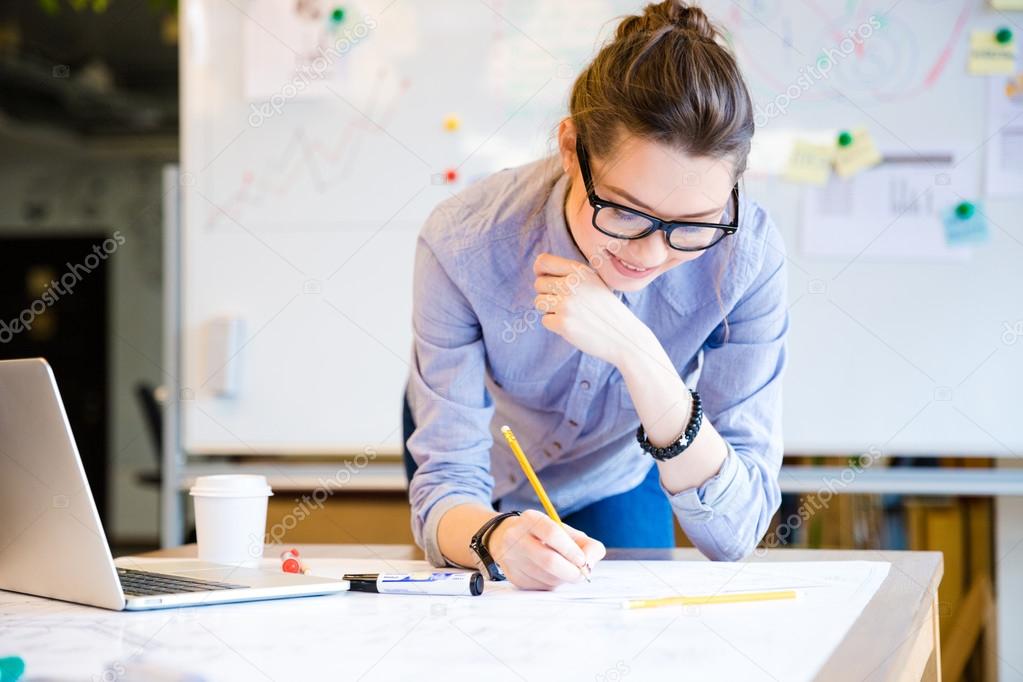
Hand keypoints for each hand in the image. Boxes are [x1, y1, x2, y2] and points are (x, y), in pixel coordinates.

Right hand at [488, 509, 605, 589]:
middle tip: (582, 574)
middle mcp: (516, 537)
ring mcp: (512, 558)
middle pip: (549, 560)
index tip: (583, 561)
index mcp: (531, 519)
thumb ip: (587, 545)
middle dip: (572, 571)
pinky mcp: (513, 577)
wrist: (511, 541)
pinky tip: (550, 575)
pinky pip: (540, 587)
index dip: (571, 550)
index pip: (552, 534)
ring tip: (564, 570)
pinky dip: (552, 584)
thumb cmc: (546, 536)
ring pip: (546, 577)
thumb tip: (589, 565)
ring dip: (563, 579)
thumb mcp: (568, 533)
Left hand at [532, 253, 641, 365]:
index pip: (543, 261)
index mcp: (579, 271)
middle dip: (547, 294)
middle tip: (566, 303)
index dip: (539, 270)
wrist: (624, 335)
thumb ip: (570, 274)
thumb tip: (539, 271)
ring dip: (550, 310)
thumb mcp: (593, 282)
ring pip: (539, 302)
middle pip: (538, 284)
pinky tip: (573, 325)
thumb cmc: (606, 309)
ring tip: (571, 314)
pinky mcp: (563, 323)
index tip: (545, 279)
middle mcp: (571, 284)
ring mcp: (566, 304)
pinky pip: (545, 320)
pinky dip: (555, 325)